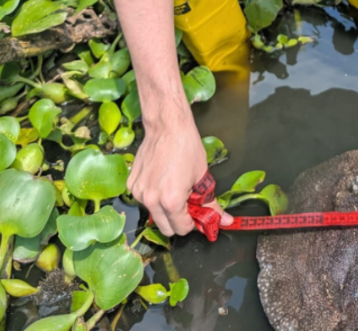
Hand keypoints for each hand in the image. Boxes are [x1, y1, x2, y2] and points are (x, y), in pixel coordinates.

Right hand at [130, 107, 231, 235]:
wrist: (167, 128)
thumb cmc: (187, 149)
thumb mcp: (202, 177)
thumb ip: (211, 203)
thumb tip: (225, 221)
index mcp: (171, 201)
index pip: (181, 229)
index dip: (193, 223)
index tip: (197, 214)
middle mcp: (151, 201)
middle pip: (165, 229)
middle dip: (179, 221)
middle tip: (188, 205)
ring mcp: (139, 193)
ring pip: (154, 214)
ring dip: (165, 209)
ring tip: (175, 188)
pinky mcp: (131, 185)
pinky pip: (144, 200)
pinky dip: (154, 197)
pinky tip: (162, 181)